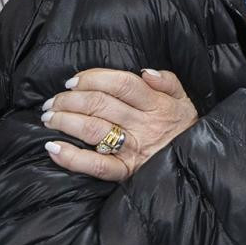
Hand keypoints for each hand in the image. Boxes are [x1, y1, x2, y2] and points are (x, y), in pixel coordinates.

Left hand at [42, 68, 197, 181]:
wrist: (197, 164)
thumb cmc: (184, 127)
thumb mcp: (184, 99)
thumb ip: (168, 80)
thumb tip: (144, 71)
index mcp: (157, 104)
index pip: (122, 84)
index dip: (93, 78)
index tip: (72, 81)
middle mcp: (143, 125)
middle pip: (100, 105)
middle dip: (70, 99)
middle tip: (53, 100)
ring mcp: (132, 150)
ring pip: (93, 130)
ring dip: (65, 121)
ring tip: (49, 117)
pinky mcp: (125, 172)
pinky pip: (96, 165)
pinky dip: (71, 157)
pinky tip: (53, 147)